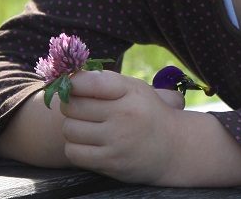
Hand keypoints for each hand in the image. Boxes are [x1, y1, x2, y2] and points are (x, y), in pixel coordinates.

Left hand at [59, 71, 187, 183]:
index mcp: (131, 92)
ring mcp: (117, 140)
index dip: (73, 83)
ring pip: (70, 129)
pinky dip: (75, 147)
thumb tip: (67, 79)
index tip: (72, 86)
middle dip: (71, 105)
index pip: (90, 82)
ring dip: (73, 127)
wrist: (173, 147)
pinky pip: (73, 152)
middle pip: (73, 106)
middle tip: (80, 108)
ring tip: (86, 127)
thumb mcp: (135, 89)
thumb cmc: (146, 113)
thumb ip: (104, 81)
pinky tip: (88, 144)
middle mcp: (125, 115)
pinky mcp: (110, 162)